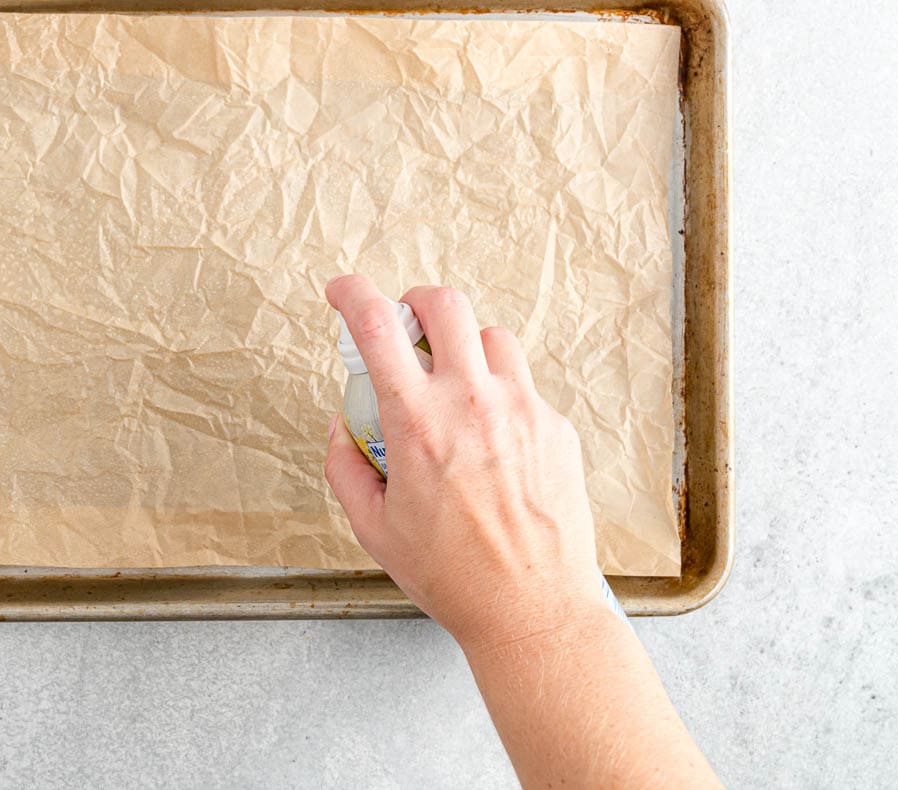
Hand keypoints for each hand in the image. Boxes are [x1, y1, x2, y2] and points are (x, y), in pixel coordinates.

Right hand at [324, 274, 609, 647]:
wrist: (533, 608)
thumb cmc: (453, 576)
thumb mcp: (373, 528)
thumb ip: (346, 467)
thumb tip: (341, 427)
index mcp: (417, 423)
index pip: (375, 326)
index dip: (352, 293)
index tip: (342, 290)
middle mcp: (471, 403)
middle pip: (445, 304)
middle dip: (417, 301)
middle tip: (408, 325)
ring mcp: (521, 409)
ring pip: (492, 337)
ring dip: (464, 347)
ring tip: (455, 384)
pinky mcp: (555, 427)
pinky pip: (524, 386)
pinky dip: (500, 395)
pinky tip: (492, 438)